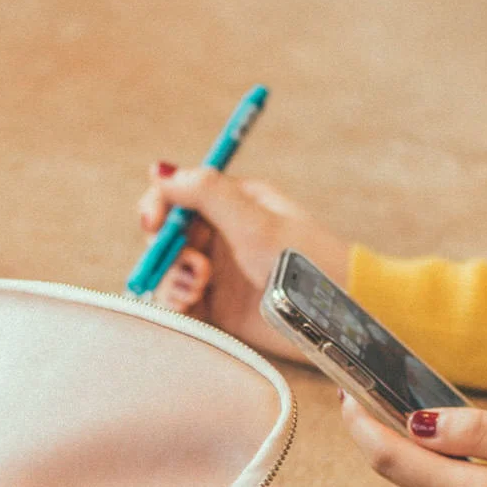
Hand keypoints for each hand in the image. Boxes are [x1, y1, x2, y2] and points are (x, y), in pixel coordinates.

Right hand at [136, 163, 349, 359]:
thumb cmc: (304, 260)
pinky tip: (191, 306)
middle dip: (168, 251)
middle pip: (167, 237)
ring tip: (197, 290)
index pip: (180, 196)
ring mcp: (218, 274)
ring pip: (170, 272)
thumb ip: (207, 193)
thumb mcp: (255, 221)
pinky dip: (178, 304)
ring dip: (173, 280)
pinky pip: (181, 303)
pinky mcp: (218, 309)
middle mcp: (221, 236)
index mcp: (233, 204)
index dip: (160, 206)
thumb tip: (161, 172)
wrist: (334, 314)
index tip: (152, 222)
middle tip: (193, 266)